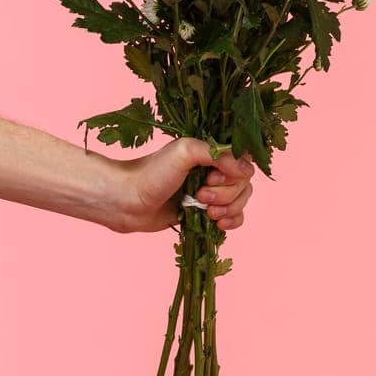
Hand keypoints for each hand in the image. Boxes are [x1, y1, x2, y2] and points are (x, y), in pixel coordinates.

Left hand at [106, 138, 255, 233]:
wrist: (128, 202)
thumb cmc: (152, 173)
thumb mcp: (185, 151)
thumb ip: (219, 155)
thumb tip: (247, 172)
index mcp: (212, 152)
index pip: (245, 160)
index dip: (235, 173)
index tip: (212, 177)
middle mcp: (215, 170)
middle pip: (244, 183)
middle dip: (226, 194)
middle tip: (200, 195)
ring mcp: (212, 192)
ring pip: (241, 201)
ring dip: (228, 208)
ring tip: (205, 210)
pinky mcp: (207, 212)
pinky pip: (235, 217)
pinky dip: (232, 221)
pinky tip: (219, 224)